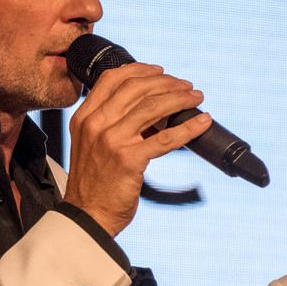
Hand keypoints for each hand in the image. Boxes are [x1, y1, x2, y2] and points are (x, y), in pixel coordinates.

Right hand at [63, 62, 211, 236]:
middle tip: (186, 86)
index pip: (112, 79)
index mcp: (84, 117)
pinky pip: (166, 137)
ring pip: (153, 107)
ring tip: (196, 98)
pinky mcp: (130, 159)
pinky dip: (189, 127)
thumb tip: (153, 109)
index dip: (140, 69)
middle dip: (167, 82)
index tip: (160, 71)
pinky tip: (202, 122)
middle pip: (137, 88)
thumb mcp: (92, 144)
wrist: (88, 216)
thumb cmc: (94, 184)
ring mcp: (112, 140)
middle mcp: (96, 124)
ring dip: (180, 98)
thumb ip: (112, 123)